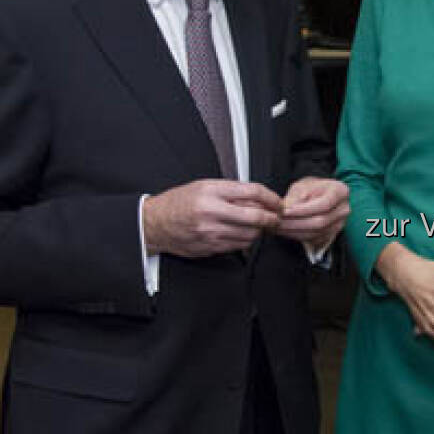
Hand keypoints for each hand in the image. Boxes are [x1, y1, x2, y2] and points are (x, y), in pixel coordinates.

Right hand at [142, 179, 282, 257]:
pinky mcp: (210, 247)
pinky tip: (241, 233)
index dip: (271, 198)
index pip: (252, 192)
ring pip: (250, 234)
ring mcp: (211, 232)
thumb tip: (260, 198)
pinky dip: (246, 240)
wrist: (156, 223)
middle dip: (272, 218)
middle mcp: (212, 212)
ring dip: (259, 230)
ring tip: (256, 225)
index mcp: (211, 192)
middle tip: (276, 216)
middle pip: (256, 216)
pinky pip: (238, 246)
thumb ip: (232, 191)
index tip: (277, 202)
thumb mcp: (205, 186)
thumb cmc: (180, 202)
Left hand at [275, 177, 349, 248]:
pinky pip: (314, 239)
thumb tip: (287, 210)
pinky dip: (298, 237)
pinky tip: (285, 232)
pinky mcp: (332, 234)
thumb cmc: (311, 188)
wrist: (320, 195)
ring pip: (316, 233)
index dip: (303, 210)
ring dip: (294, 232)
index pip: (323, 204)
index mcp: (340, 191)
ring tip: (277, 228)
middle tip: (277, 222)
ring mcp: (340, 223)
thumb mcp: (303, 185)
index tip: (285, 212)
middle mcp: (344, 209)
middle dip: (295, 224)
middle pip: (320, 222)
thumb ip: (296, 197)